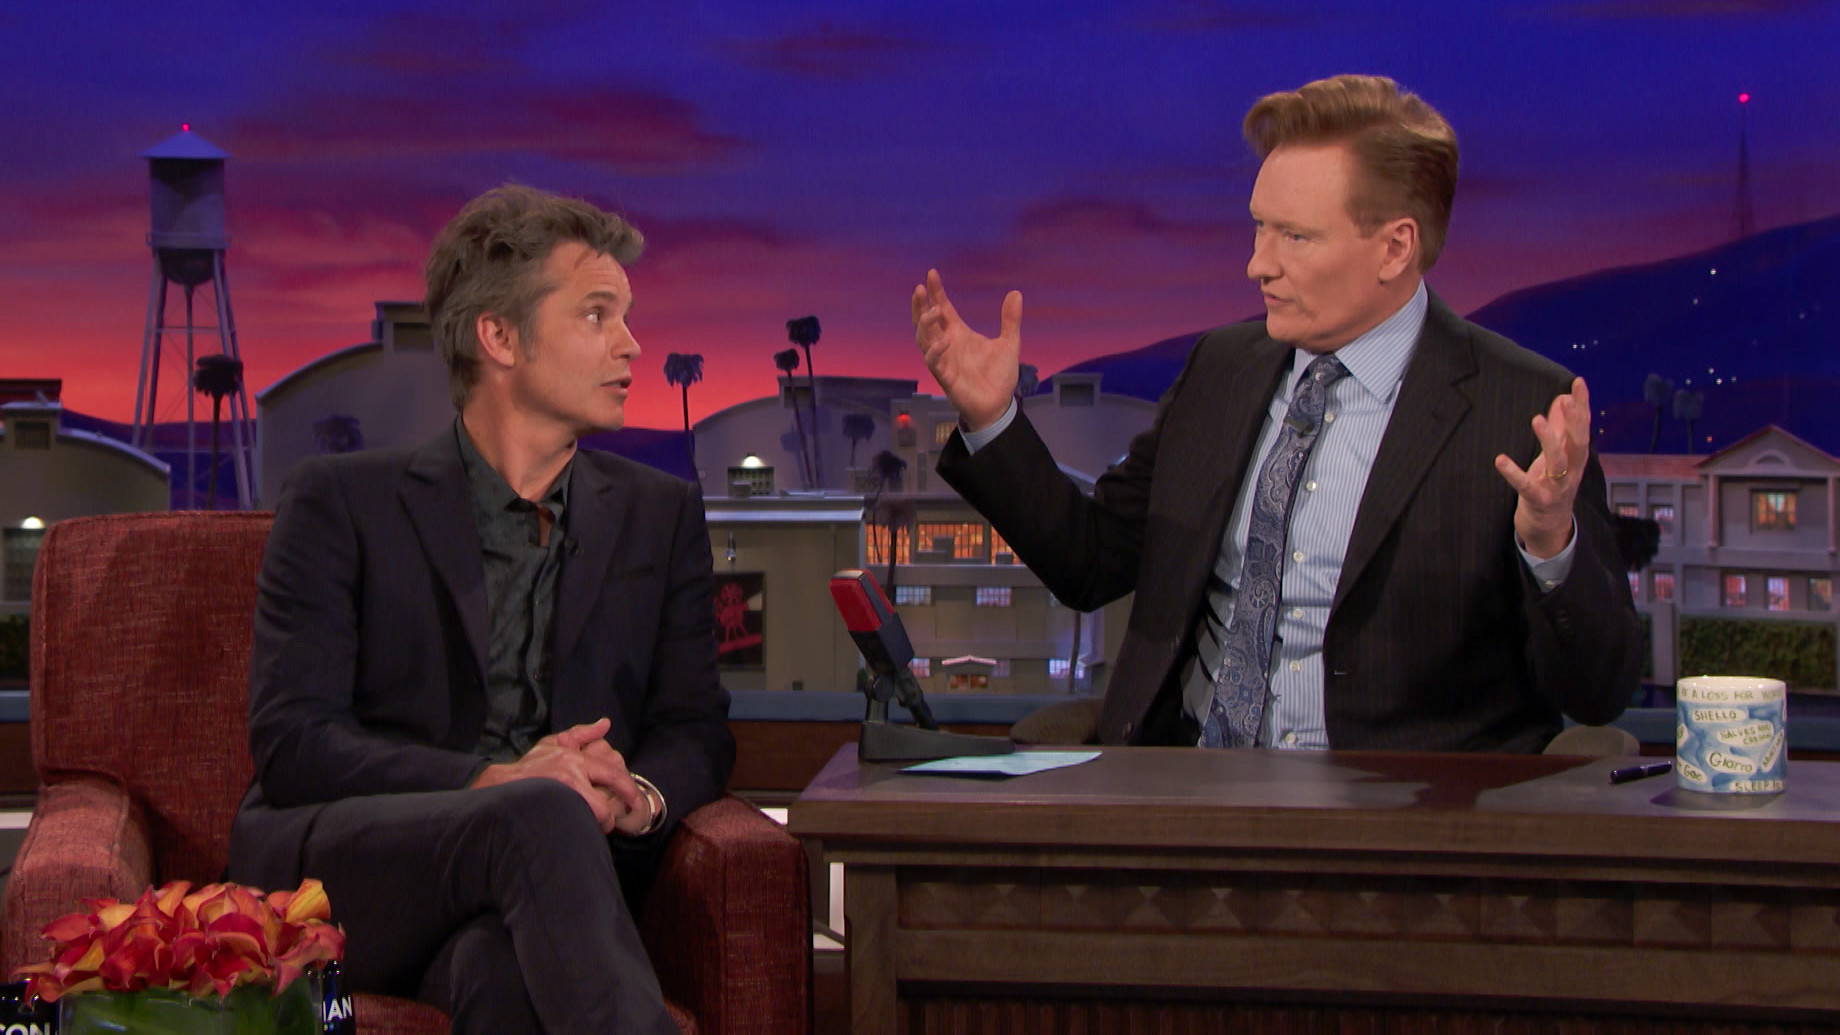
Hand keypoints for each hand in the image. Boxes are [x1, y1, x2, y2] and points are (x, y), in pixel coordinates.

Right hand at [470, 718, 634, 834]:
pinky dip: (584, 828)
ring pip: (592, 817)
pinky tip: (583, 828)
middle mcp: (570, 777)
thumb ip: (582, 733)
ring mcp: (560, 795)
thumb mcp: (555, 743)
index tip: (636, 801)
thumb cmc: (531, 765)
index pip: (613, 775)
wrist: (502, 785)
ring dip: (598, 825)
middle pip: (604, 805)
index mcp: (575, 759)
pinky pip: (578, 823)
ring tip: (597, 826)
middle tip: (616, 820)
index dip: (629, 789)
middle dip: (613, 816)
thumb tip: (605, 724)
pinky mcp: (551, 810)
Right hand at [910, 269, 1021, 431]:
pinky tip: (944, 341)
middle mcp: (947, 344)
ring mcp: (944, 360)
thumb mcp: (1009, 343)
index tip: (932, 272)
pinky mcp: (945, 377)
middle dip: (920, 305)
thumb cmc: (999, 376)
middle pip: (925, 321)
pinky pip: (933, 362)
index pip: (943, 308)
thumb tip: (1016, 293)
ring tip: (934, 310)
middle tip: (920, 288)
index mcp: (959, 333)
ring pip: (923, 339)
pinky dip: (936, 351)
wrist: (999, 405)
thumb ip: (1010, 320)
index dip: (936, 291)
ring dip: (925, 324)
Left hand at [1494, 377, 1590, 559]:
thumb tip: (1562, 398)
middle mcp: (1571, 471)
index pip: (1583, 428)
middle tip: (1567, 400)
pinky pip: (1526, 486)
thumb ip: (1562, 428)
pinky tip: (1500, 460)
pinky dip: (1514, 473)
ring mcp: (1556, 487)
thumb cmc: (1552, 485)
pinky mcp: (1539, 501)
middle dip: (1575, 422)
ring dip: (1549, 441)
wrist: (1550, 527)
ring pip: (1557, 463)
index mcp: (1576, 458)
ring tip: (1537, 419)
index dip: (1583, 406)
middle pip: (1578, 444)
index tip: (1579, 382)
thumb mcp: (1558, 455)